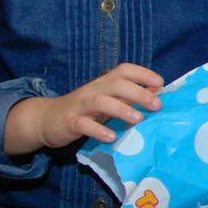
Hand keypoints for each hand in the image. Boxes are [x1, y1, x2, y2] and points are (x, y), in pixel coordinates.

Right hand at [6, 63, 162, 152]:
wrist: (47, 119)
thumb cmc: (86, 110)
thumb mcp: (108, 99)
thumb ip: (129, 95)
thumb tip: (157, 92)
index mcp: (104, 82)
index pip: (124, 70)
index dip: (142, 73)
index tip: (160, 83)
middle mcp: (93, 90)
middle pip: (116, 84)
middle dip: (138, 93)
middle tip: (157, 105)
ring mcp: (80, 106)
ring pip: (100, 102)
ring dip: (121, 109)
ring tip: (138, 119)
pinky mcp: (70, 122)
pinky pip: (83, 124)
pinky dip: (98, 130)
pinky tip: (111, 137)